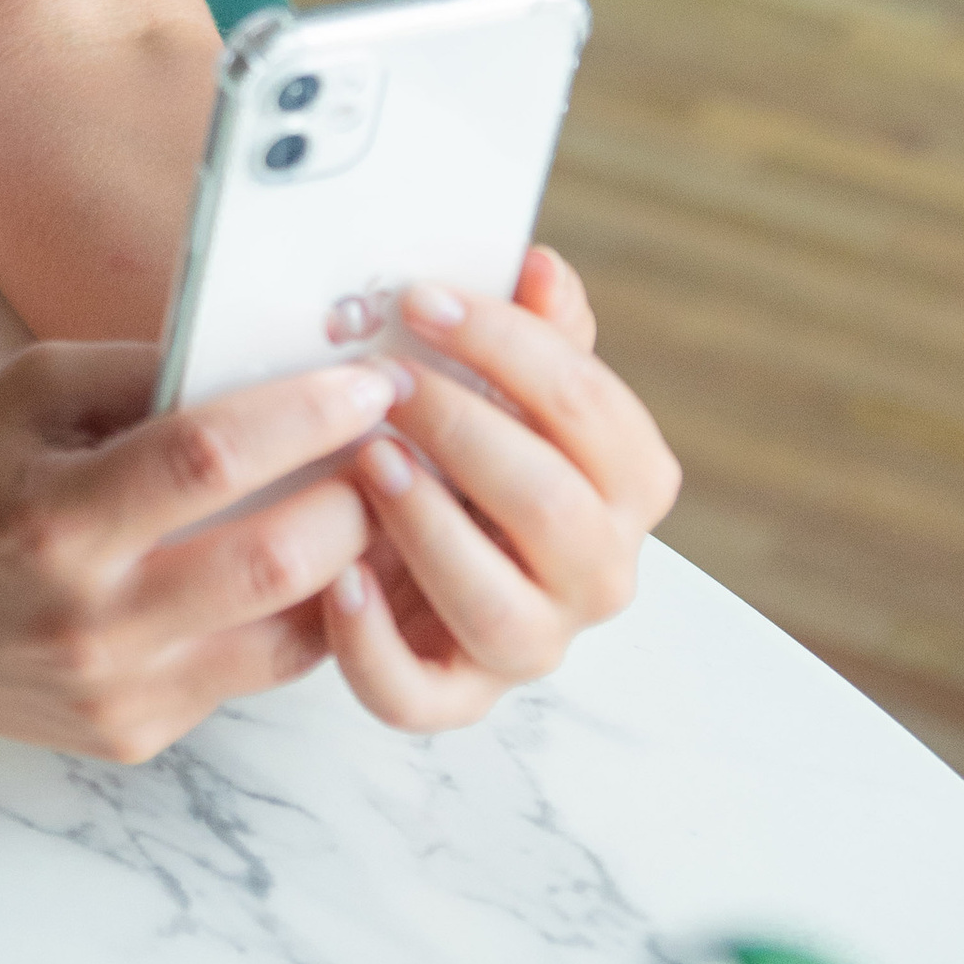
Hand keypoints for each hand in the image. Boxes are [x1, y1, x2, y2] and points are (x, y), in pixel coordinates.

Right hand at [0, 344, 391, 761]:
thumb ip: (150, 374)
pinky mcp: (132, 736)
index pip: (208, 459)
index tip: (371, 380)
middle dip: (358, 497)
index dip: (303, 414)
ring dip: (347, 567)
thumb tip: (278, 361)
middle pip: (274, 561)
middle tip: (395, 448)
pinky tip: (300, 562)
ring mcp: (115, 695)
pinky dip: (289, 615)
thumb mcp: (31, 389)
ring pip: (289, 637)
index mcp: (54, 518)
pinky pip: (248, 673)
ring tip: (371, 504)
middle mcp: (88, 622)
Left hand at [324, 248, 681, 730]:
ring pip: (500, 611)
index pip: (591, 410)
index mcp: (625, 483)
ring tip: (368, 461)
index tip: (419, 299)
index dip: (508, 346)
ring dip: (430, 530)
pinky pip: (420, 696)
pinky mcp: (454, 695)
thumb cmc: (464, 441)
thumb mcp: (504, 380)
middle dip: (463, 431)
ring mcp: (530, 643)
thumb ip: (535, 329)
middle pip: (553, 507)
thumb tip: (538, 266)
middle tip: (387, 380)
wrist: (416, 541)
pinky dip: (373, 647)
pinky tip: (338, 580)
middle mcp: (597, 572)